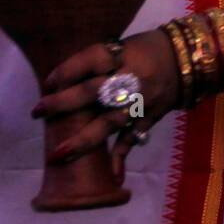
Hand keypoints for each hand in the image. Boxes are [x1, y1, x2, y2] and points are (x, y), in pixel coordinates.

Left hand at [32, 28, 179, 183]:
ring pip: (108, 122)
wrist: (186, 60)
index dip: (65, 72)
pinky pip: (132, 138)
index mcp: (121, 55)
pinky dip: (121, 157)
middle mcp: (129, 78)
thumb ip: (96, 63)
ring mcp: (139, 101)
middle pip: (92, 92)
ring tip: (58, 155)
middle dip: (63, 104)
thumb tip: (60, 84)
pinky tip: (110, 177)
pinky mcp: (148, 117)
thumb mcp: (121, 46)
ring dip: (83, 140)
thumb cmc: (144, 49)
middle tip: (38, 112)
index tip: (48, 83)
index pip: (88, 61)